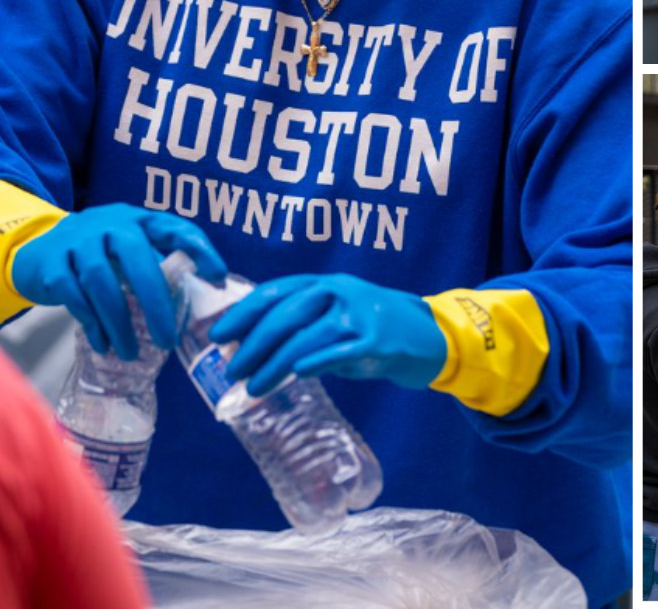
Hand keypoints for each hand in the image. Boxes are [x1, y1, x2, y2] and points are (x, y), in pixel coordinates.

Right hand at [12, 204, 224, 358]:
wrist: (38, 251)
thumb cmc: (100, 254)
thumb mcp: (131, 248)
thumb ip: (161, 263)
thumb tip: (205, 295)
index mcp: (138, 220)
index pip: (175, 229)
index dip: (200, 251)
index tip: (219, 279)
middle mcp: (109, 225)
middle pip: (136, 262)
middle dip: (155, 304)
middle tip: (168, 341)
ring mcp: (77, 242)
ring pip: (101, 284)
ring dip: (119, 324)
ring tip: (132, 353)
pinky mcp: (51, 265)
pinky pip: (74, 298)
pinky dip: (92, 324)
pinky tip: (104, 345)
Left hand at [211, 274, 447, 395]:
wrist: (427, 333)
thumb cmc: (370, 324)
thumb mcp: (337, 308)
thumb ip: (302, 319)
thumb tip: (249, 345)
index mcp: (324, 282)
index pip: (275, 292)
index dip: (242, 313)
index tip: (217, 336)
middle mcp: (340, 292)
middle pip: (285, 317)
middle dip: (253, 346)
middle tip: (232, 370)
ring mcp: (360, 316)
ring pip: (306, 339)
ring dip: (274, 366)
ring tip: (254, 387)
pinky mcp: (377, 342)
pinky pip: (339, 353)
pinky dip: (316, 363)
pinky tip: (298, 374)